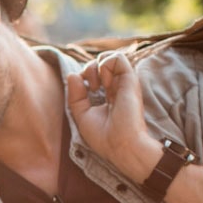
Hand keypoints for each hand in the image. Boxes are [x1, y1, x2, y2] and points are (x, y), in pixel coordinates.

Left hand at [66, 53, 161, 183]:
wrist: (121, 145)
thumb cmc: (103, 136)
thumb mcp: (81, 115)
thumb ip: (75, 96)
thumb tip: (72, 75)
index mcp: (108, 95)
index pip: (95, 75)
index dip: (83, 78)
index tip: (82, 93)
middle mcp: (117, 87)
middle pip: (100, 64)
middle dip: (88, 70)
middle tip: (90, 88)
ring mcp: (124, 83)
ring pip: (109, 57)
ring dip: (96, 67)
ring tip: (97, 85)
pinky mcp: (130, 80)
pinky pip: (117, 58)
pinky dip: (105, 66)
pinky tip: (105, 83)